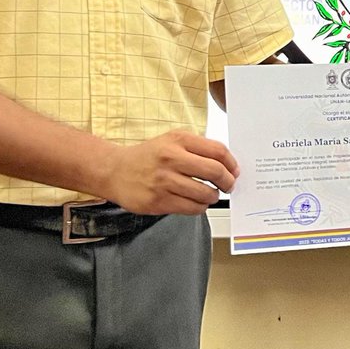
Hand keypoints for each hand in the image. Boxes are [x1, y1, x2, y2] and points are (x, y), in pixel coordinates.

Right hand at [102, 130, 238, 215]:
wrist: (114, 171)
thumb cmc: (147, 157)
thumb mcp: (171, 141)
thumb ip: (197, 148)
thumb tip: (226, 164)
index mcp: (178, 140)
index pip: (217, 150)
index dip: (232, 163)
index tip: (234, 171)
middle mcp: (172, 158)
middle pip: (214, 171)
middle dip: (228, 182)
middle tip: (229, 185)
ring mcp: (164, 181)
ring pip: (204, 193)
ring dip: (213, 197)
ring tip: (210, 195)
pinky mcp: (158, 201)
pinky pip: (191, 208)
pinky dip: (200, 207)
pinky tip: (196, 202)